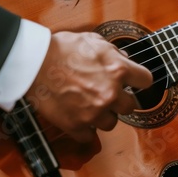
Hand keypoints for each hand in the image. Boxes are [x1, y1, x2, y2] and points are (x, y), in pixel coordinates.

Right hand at [26, 31, 152, 142]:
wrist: (32, 63)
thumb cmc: (60, 49)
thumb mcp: (93, 40)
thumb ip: (113, 51)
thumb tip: (125, 59)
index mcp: (118, 70)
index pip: (146, 80)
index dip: (139, 80)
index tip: (134, 82)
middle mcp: (111, 94)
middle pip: (130, 106)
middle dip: (120, 100)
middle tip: (108, 94)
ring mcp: (94, 112)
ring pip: (111, 123)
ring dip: (103, 115)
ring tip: (89, 105)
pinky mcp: (77, 126)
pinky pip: (89, 135)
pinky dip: (84, 128)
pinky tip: (78, 117)